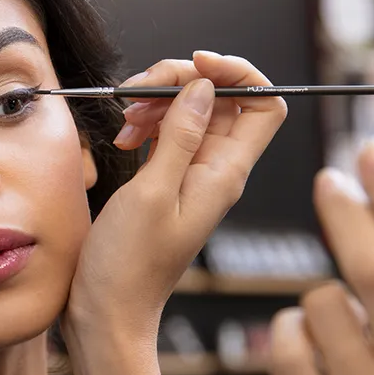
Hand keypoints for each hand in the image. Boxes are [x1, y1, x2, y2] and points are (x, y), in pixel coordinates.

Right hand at [64, 50, 286, 337]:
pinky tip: (123, 137)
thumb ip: (181, 135)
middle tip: (141, 90)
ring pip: (189, 111)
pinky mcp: (166, 179)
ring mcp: (191, 174)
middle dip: (181, 81)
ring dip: (156, 101)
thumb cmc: (129, 265)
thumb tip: (205, 87)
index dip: (239, 74)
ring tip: (125, 118)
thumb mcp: (153, 192)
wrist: (108, 308)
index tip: (196, 65)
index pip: (265, 105)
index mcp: (226, 173)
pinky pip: (166, 133)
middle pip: (221, 100)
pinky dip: (145, 124)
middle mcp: (215, 170)